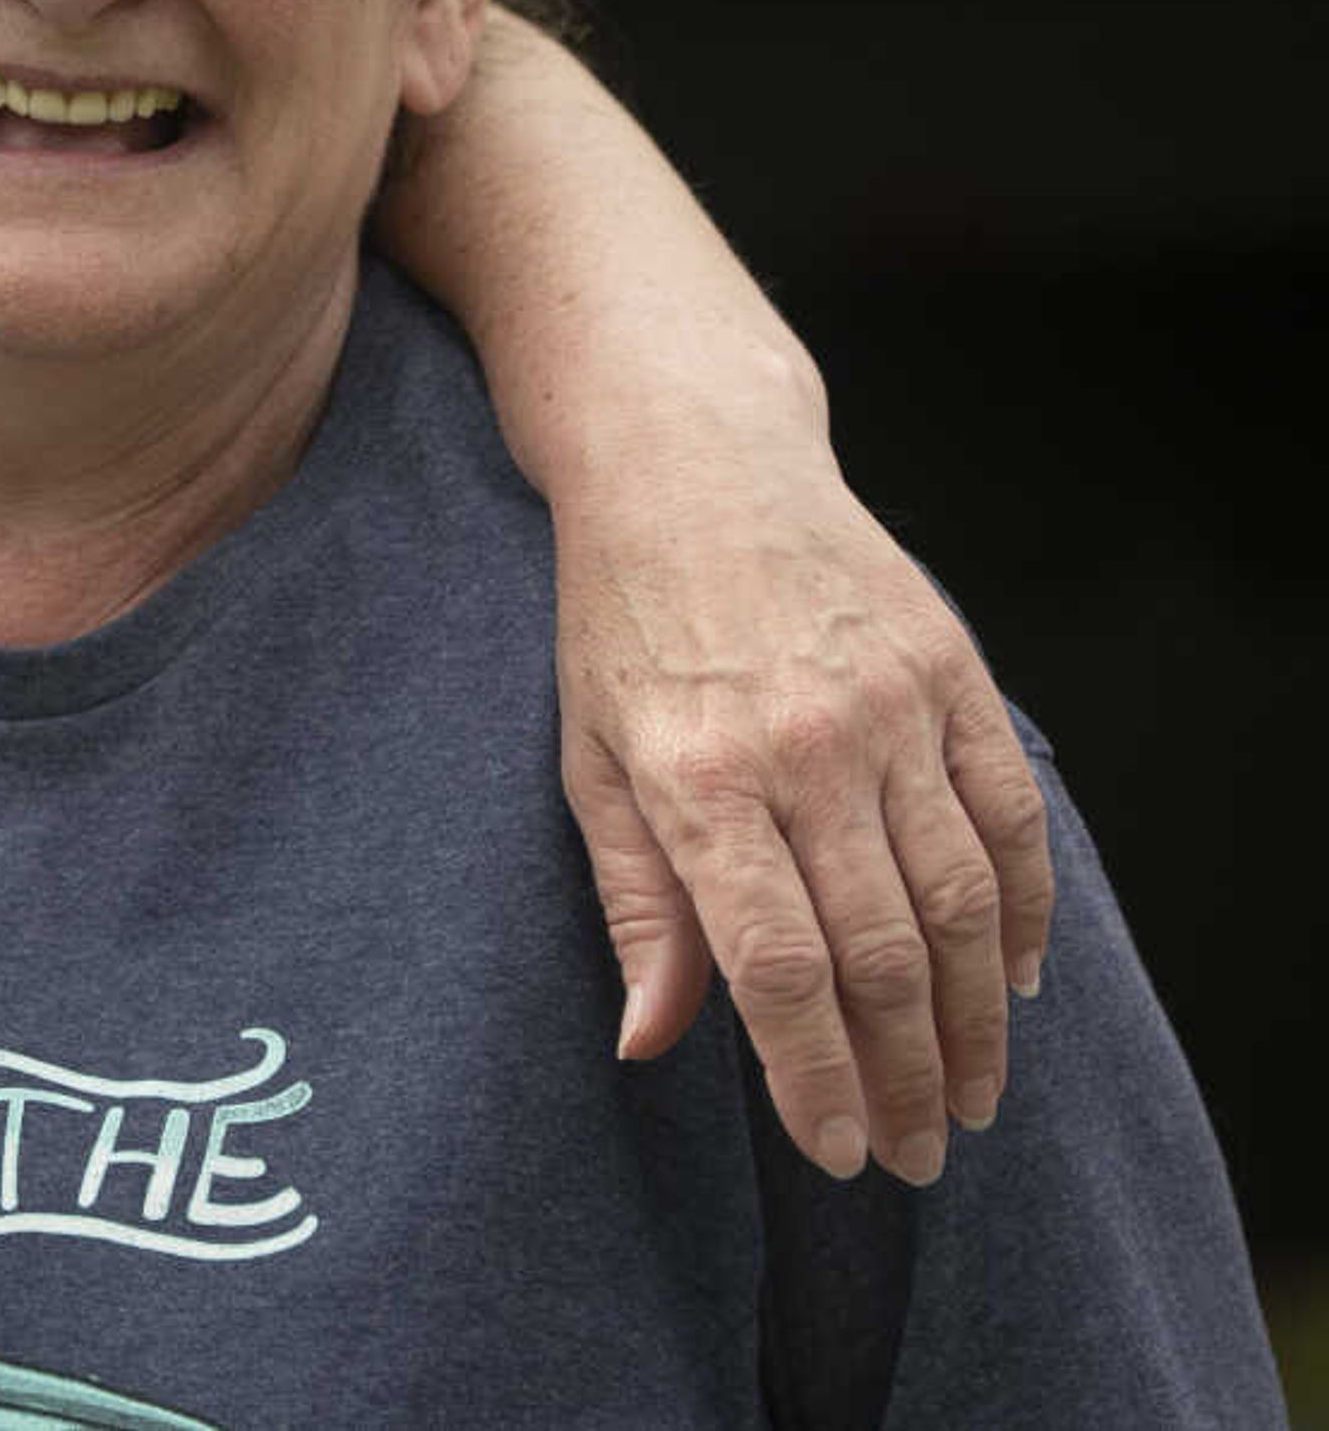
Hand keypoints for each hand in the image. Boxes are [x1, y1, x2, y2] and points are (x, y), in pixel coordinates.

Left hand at [554, 405, 1053, 1191]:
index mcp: (696, 774)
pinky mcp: (952, 673)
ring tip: (971, 1097)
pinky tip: (1018, 983)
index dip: (815, 1075)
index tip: (839, 1151)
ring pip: (965, 902)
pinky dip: (1027, 913)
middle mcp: (803, 745)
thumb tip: (649, 1043)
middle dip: (906, 1076)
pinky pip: (1013, 818)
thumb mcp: (588, 757)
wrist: (691, 463)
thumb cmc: (621, 622)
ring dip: (979, 1021)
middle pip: (884, 952)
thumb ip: (635, 904)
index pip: (777, 965)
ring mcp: (890, 706)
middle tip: (917, 1153)